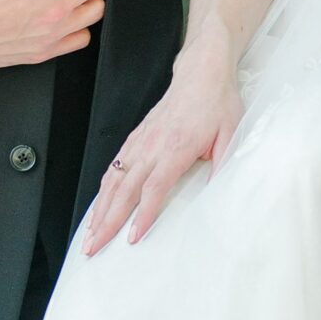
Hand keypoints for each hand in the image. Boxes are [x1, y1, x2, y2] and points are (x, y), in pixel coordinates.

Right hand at [81, 33, 242, 253]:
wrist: (202, 72)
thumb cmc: (217, 103)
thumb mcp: (231, 134)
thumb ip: (222, 166)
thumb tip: (217, 195)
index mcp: (177, 147)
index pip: (155, 187)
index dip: (143, 214)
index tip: (132, 238)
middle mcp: (153, 145)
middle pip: (125, 190)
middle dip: (108, 222)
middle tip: (94, 247)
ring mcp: (141, 141)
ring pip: (114, 180)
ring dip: (99, 209)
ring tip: (89, 234)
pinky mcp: (136, 137)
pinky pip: (114, 166)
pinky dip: (102, 189)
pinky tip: (97, 205)